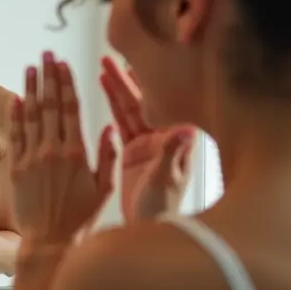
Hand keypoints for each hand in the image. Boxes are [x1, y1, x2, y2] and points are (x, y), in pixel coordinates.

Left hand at [11, 52, 116, 246]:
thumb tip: (111, 127)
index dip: (66, 84)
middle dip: (48, 77)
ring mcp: (31, 158)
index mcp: (76, 153)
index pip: (70, 109)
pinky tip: (17, 98)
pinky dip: (15, 115)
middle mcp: (52, 151)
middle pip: (49, 105)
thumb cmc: (82, 218)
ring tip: (31, 68)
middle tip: (45, 55)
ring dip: (30, 89)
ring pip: (30, 116)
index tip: (63, 64)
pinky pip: (15, 136)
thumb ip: (108, 156)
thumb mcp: (104, 188)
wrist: (50, 241)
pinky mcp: (16, 168)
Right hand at [100, 57, 194, 222]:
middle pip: (141, 102)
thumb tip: (188, 128)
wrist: (151, 231)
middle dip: (125, 80)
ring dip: (116, 89)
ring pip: (129, 110)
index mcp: (169, 143)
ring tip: (103, 67)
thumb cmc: (163, 211)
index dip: (142, 84)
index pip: (155, 106)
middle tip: (110, 58)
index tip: (131, 64)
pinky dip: (111, 107)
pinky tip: (102, 91)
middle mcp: (159, 139)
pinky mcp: (132, 154)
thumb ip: (172, 154)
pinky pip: (120, 124)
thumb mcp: (166, 182)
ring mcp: (146, 146)